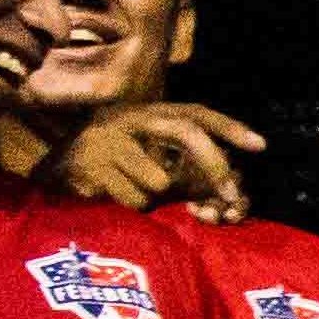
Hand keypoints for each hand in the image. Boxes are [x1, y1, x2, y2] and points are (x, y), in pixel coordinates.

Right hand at [52, 101, 265, 223]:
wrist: (58, 165)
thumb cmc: (117, 162)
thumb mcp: (155, 154)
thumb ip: (188, 165)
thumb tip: (230, 190)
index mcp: (152, 113)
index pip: (197, 113)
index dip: (229, 127)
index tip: (261, 146)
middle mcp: (132, 119)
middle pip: (185, 132)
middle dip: (213, 164)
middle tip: (230, 193)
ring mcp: (110, 140)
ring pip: (160, 180)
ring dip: (159, 197)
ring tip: (137, 189)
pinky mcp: (93, 166)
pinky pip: (135, 199)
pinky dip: (135, 205)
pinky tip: (116, 193)